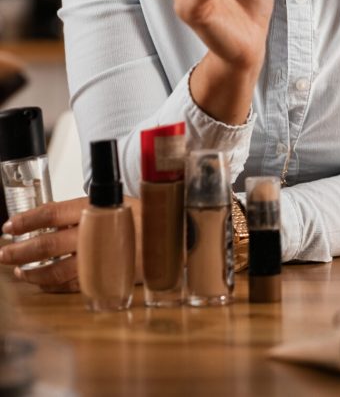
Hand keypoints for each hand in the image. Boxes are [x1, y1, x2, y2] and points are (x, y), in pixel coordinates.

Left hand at [0, 197, 143, 292]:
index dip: (27, 221)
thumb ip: (84, 213)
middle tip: (4, 253)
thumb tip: (45, 221)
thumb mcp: (115, 203)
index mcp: (97, 208)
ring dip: (33, 272)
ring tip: (19, 272)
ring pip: (55, 269)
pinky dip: (52, 285)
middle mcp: (97, 233)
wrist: (174, 235)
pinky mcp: (107, 277)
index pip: (52, 213)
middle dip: (21, 250)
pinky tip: (42, 282)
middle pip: (48, 244)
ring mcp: (101, 258)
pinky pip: (71, 285)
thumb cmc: (141, 217)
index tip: (9, 226)